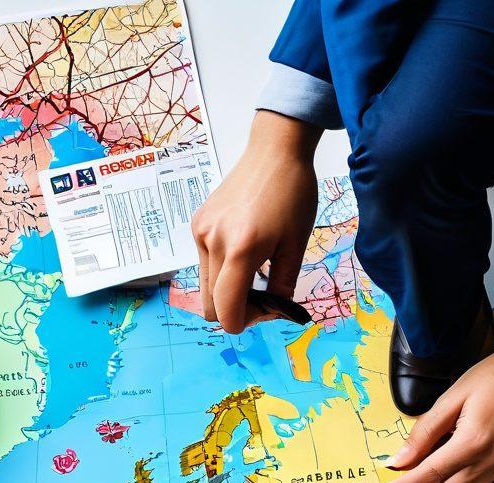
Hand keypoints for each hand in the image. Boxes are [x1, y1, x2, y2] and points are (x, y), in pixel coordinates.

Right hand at [191, 111, 321, 333]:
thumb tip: (274, 311)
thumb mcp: (296, 245)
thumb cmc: (293, 194)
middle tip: (262, 296)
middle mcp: (213, 243)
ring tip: (253, 272)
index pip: (227, 311)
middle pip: (211, 305)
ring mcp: (201, 233)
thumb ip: (282, 285)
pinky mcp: (198, 224)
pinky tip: (243, 251)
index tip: (266, 310)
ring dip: (227, 291)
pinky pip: (205, 263)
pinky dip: (221, 270)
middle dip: (235, 310)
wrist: (274, 150)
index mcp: (241, 251)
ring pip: (206, 287)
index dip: (245, 322)